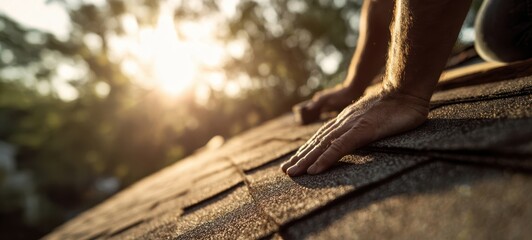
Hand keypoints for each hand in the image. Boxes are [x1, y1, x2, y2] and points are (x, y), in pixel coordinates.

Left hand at [281, 90, 428, 175]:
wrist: (408, 90)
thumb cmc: (397, 106)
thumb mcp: (376, 118)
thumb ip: (365, 125)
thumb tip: (363, 133)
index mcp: (347, 120)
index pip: (323, 137)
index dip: (309, 149)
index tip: (297, 161)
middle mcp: (344, 122)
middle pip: (317, 142)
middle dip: (300, 157)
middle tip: (286, 170)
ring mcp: (351, 125)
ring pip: (322, 145)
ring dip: (305, 160)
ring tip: (292, 172)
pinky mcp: (361, 130)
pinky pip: (339, 147)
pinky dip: (325, 159)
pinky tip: (314, 170)